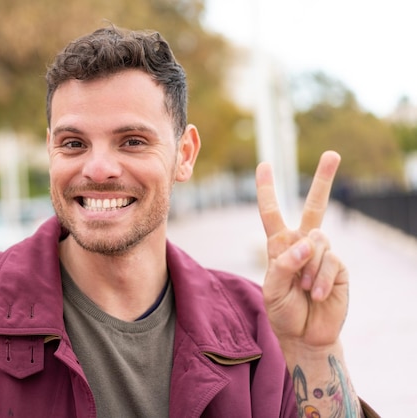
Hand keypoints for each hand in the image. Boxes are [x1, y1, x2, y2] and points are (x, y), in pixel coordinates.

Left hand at [256, 151, 348, 349]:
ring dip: (308, 268)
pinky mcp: (339, 266)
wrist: (306, 334)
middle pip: (315, 207)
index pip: (271, 212)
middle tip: (333, 154)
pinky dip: (320, 278)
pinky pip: (329, 261)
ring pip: (318, 241)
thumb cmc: (283, 310)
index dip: (266, 189)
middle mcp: (302, 243)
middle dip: (324, 180)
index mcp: (280, 244)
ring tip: (305, 290)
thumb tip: (306, 242)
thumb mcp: (272, 288)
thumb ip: (284, 264)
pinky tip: (317, 293)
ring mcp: (322, 253)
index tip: (264, 165)